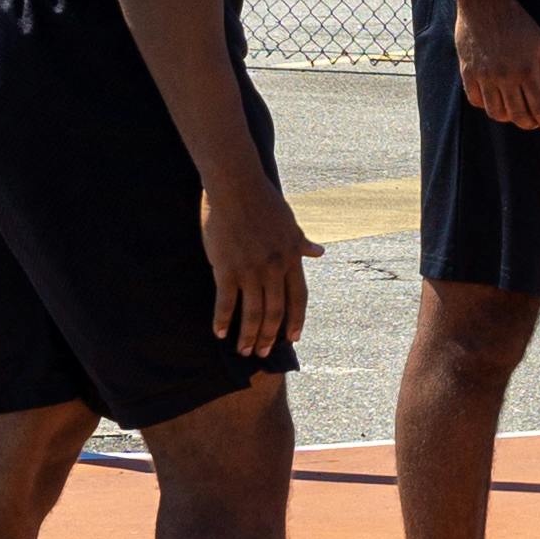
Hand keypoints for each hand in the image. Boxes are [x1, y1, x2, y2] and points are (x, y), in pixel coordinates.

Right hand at [202, 165, 315, 359]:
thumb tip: (320, 253)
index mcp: (291, 257)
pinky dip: (223, 320)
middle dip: (270, 336)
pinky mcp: (226, 267)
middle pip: (275, 311)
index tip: (294, 338)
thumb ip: (301, 243)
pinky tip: (219, 333)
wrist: (236, 185)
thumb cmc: (263, 200)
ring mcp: (250, 269)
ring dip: (248, 335)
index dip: (296, 320)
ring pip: (253, 312)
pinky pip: (226, 301)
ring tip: (243, 350)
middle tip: (262, 352)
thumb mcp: (289, 223)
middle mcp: (274, 267)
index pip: (298, 297)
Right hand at [447, 0, 539, 131]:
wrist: (486, 4)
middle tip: (532, 123)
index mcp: (527, 70)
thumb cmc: (517, 22)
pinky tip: (493, 102)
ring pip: (495, 111)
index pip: (538, 106)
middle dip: (528, 123)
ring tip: (513, 114)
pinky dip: (486, 106)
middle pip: (517, 114)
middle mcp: (505, 77)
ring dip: (507, 117)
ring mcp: (485, 76)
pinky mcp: (468, 72)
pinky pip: (476, 100)